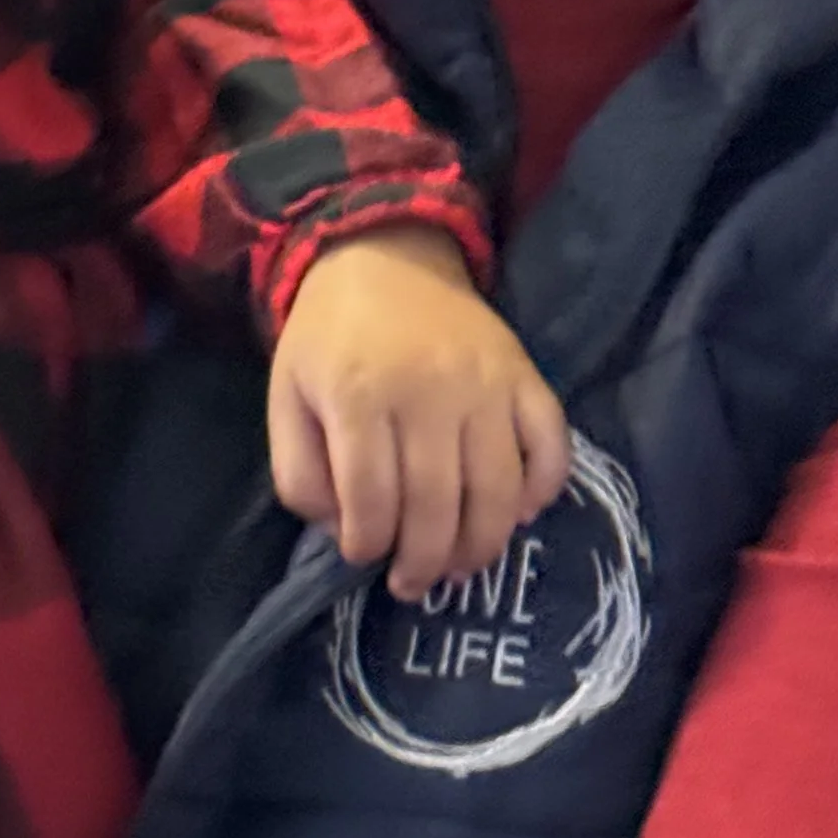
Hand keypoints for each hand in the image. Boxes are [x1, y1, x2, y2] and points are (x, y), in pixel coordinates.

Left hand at [269, 228, 569, 600]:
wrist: (384, 254)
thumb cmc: (329, 336)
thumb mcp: (286, 396)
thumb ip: (299, 472)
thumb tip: (340, 532)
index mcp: (359, 395)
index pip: (372, 500)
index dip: (368, 545)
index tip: (364, 558)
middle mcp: (429, 391)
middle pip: (438, 506)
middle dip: (424, 562)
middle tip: (411, 583)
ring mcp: (486, 384)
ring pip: (497, 491)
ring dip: (480, 547)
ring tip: (458, 568)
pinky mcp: (525, 376)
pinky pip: (551, 446)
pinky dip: (542, 491)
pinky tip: (515, 515)